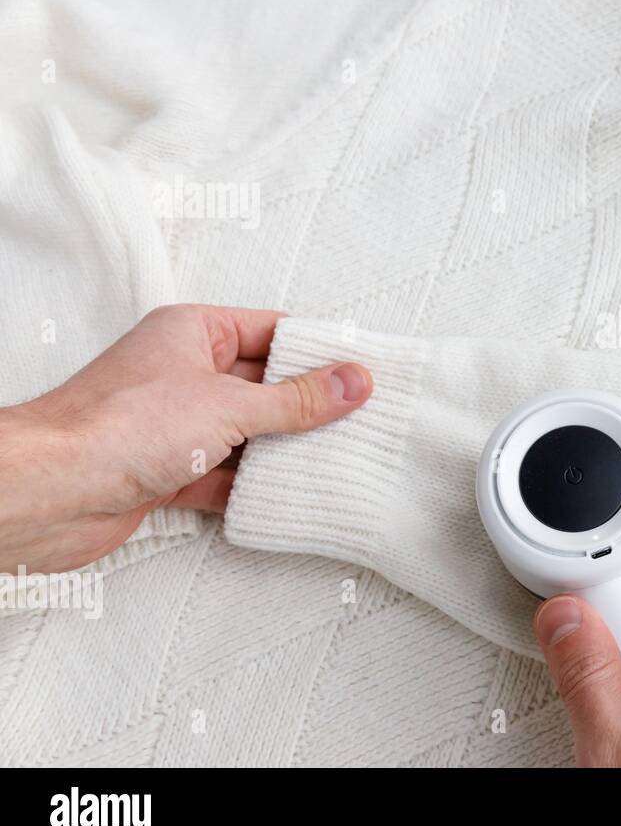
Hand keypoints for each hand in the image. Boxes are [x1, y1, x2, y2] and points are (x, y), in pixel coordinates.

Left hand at [0, 304, 371, 573]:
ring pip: (248, 432)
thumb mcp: (231, 404)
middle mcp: (184, 372)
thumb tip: (353, 381)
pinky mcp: (167, 470)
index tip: (364, 370)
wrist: (51, 492)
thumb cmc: (122, 426)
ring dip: (285, 449)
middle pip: (264, 384)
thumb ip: (298, 399)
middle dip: (309, 404)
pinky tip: (291, 495)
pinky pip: (226, 474)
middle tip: (363, 419)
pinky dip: (254, 486)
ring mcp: (175, 423)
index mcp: (194, 333)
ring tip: (341, 458)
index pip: (272, 331)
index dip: (319, 350)